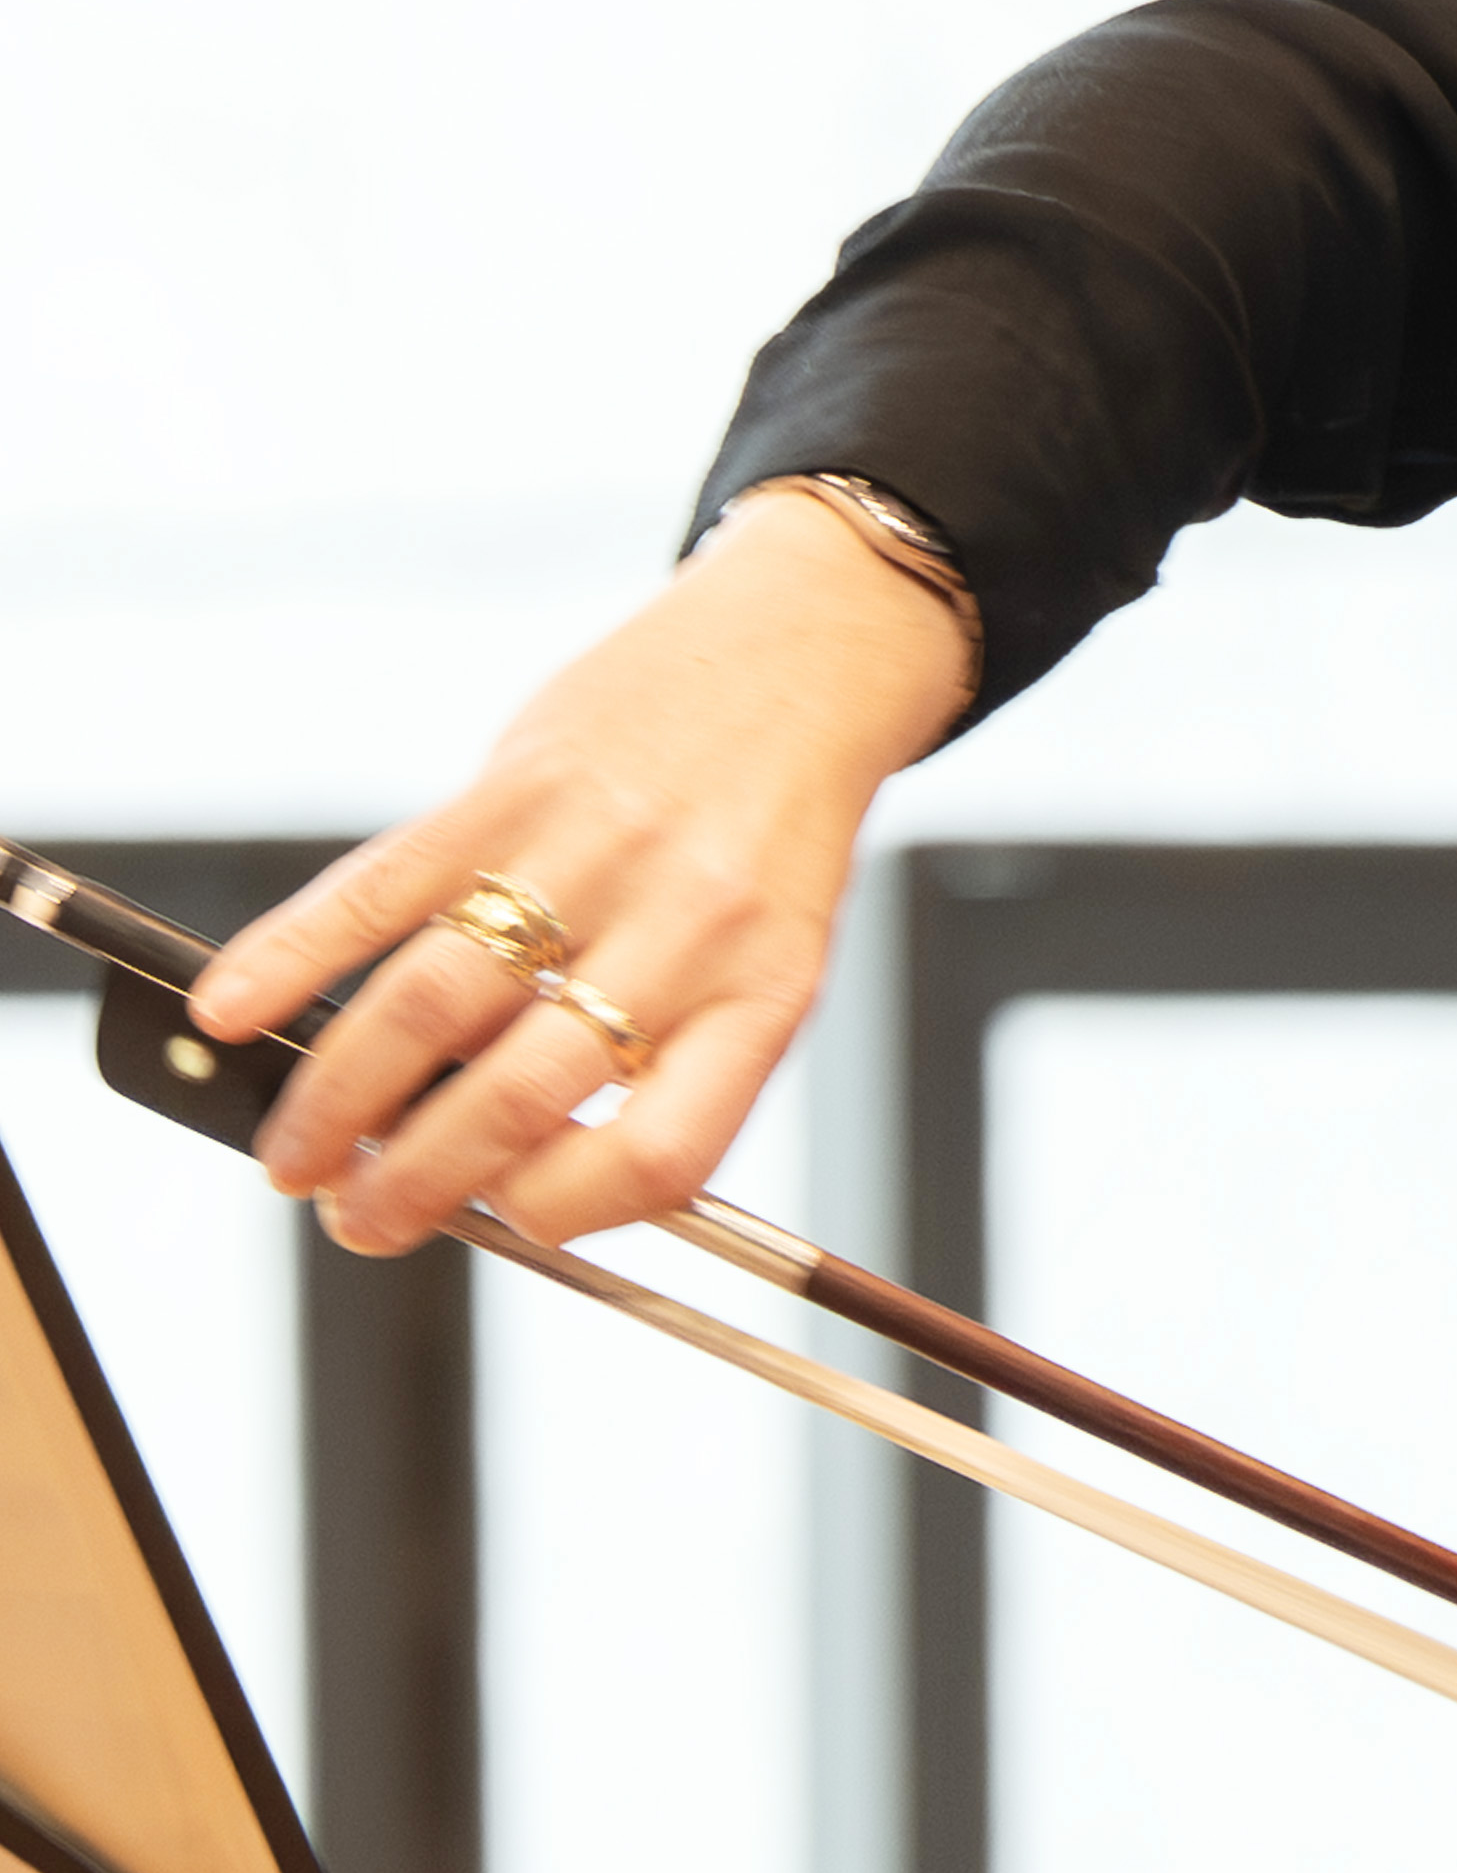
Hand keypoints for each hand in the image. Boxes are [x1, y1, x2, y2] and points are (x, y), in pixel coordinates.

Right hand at [196, 496, 975, 1254]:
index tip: (504, 1222)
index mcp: (764, 995)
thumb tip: (515, 1167)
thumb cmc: (771, 831)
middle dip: (414, 1181)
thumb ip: (668, 1053)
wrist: (806, 651)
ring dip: (342, 1096)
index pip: (662, 1154)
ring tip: (295, 1154)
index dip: (565, 1211)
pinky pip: (387, 883)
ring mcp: (594, 850)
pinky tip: (234, 1007)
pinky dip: (294, 952)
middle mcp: (685, 927)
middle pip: (520, 1094)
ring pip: (435, 1003)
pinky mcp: (517, 781)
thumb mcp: (766, 956)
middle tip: (356, 1220)